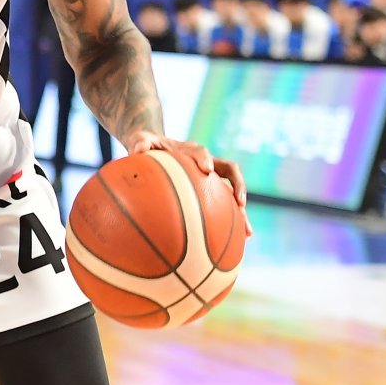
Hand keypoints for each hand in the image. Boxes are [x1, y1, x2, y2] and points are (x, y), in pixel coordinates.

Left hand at [124, 131, 251, 236]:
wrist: (154, 147)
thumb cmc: (146, 144)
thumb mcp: (139, 140)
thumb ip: (139, 143)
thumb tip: (138, 150)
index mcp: (191, 150)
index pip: (202, 152)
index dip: (205, 159)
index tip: (206, 169)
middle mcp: (207, 163)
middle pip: (230, 171)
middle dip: (237, 186)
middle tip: (240, 203)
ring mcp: (211, 178)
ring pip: (232, 193)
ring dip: (241, 212)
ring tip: (247, 232)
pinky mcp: (209, 191)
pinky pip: (222, 208)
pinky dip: (229, 224)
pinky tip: (231, 244)